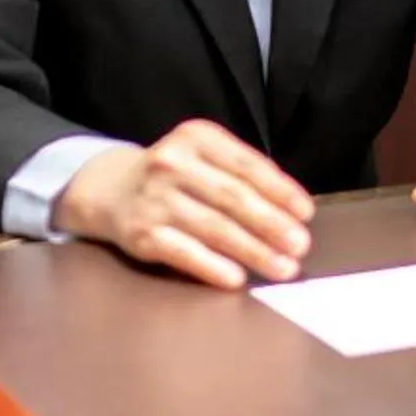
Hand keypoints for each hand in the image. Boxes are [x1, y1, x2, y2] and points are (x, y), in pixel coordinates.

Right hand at [54, 119, 314, 289]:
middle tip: (301, 246)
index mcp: (196, 137)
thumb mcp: (204, 157)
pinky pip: (183, 252)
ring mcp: (153, 198)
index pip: (247, 165)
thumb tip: (293, 211)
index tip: (306, 214)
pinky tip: (237, 279)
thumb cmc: (176, 176)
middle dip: (272, 224)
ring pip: (214, 227)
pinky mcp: (140, 233)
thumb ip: (241, 174)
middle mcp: (172, 163)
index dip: (281, 190)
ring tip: (283, 268)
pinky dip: (212, 266)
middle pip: (233, 197)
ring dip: (254, 251)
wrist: (109, 189)